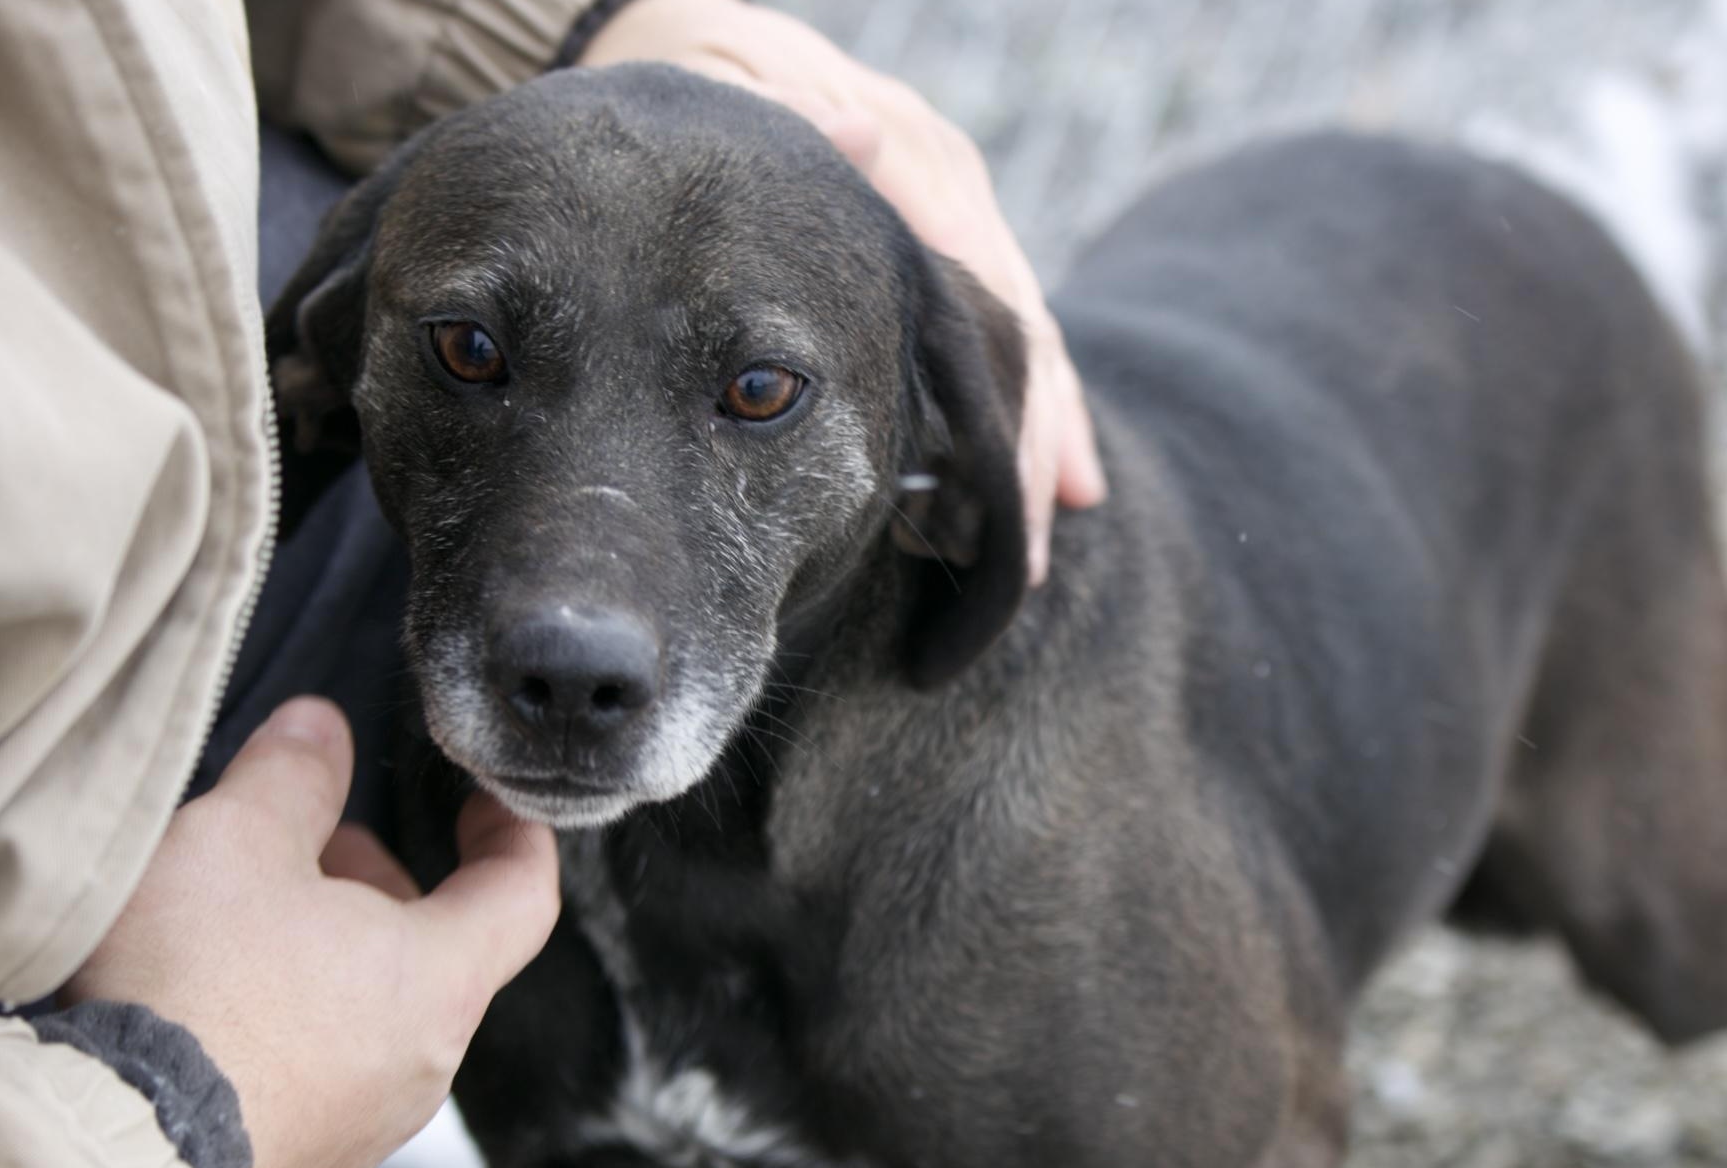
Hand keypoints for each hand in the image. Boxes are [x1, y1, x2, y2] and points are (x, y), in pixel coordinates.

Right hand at [64, 699, 559, 1167]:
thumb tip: (321, 730)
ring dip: (335, 957)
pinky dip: (297, 1026)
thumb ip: (292, 775)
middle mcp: (426, 1062)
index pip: (524, 896)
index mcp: (443, 979)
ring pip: (380, 1016)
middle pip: (441, 954)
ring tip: (253, 918)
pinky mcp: (307, 1166)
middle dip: (387, 890)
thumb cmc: (197, 991)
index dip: (515, 836)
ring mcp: (370, 1125)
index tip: (491, 803)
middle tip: (321, 848)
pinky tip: (222, 1007)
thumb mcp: (238, 842)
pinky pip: (326, 1076)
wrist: (125, 1150)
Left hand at [580, 0, 1107, 583]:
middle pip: (1016, 335)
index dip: (1001, 401)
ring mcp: (949, 221)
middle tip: (1028, 557)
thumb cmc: (697, 78)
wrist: (692, 42)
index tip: (1000, 499)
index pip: (983, 292)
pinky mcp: (936, 248)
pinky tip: (1031, 489)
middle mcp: (950, 188)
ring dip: (1031, 449)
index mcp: (912, 155)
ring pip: (1017, 347)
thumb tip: (859, 139)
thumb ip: (791, 118)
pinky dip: (1011, 420)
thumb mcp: (729, 85)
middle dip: (1028, 450)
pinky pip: (991, 342)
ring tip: (1033, 548)